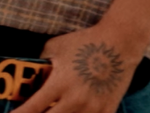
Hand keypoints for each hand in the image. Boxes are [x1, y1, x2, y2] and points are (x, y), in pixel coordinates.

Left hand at [5, 23, 145, 112]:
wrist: (120, 44)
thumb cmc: (85, 42)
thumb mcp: (55, 47)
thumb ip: (41, 64)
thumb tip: (29, 77)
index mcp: (60, 83)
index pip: (33, 108)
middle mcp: (75, 99)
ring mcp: (93, 108)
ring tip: (54, 110)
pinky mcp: (107, 111)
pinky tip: (73, 111)